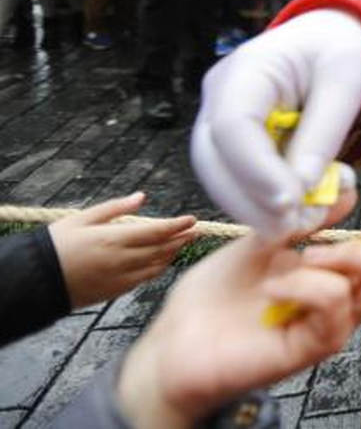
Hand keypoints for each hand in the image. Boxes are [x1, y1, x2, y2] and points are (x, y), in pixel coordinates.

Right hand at [48, 193, 196, 308]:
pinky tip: (163, 261)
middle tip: (197, 230)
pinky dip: (158, 268)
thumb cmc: (57, 244)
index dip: (177, 226)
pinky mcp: (115, 291)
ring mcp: (119, 278)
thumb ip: (115, 208)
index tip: (192, 219)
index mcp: (113, 239)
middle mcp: (121, 260)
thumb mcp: (82, 218)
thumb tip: (141, 197)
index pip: (156, 232)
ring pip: (156, 265)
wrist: (36, 281)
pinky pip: (144, 279)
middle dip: (181, 239)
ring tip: (184, 243)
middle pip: (161, 248)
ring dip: (172, 253)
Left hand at [116, 167, 360, 428]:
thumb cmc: (218, 294)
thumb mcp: (263, 238)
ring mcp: (334, 322)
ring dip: (351, 251)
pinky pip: (335, 303)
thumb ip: (305, 218)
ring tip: (304, 253)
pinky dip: (303, 283)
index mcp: (338, 268)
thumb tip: (348, 187)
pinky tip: (270, 287)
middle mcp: (346, 295)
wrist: (175, 343)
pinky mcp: (314, 345)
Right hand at [191, 9, 360, 237]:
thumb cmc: (341, 50)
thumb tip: (303, 189)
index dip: (256, 172)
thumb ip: (324, 132)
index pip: (232, 127)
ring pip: (221, 178)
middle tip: (294, 228)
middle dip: (252, 203)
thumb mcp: (347, 81)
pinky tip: (303, 209)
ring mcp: (219, 119)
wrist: (330, 38)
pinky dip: (266, 202)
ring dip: (258, 210)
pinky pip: (239, 180)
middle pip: (215, 161)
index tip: (290, 204)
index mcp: (246, 69)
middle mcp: (220, 95)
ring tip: (305, 221)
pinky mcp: (233, 142)